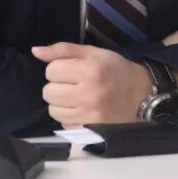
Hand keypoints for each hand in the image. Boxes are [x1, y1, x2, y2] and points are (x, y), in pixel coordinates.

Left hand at [32, 43, 150, 127]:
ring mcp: (89, 114)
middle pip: (48, 91)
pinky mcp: (89, 128)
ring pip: (53, 109)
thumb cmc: (116, 70)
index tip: (71, 70)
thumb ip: (63, 50)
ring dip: (60, 102)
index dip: (58, 68)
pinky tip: (81, 109)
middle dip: (57, 86)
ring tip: (75, 97)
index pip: (51, 70)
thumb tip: (35, 51)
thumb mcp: (94, 52)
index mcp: (90, 70)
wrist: (142, 96)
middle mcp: (89, 93)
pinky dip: (68, 116)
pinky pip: (63, 123)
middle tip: (73, 84)